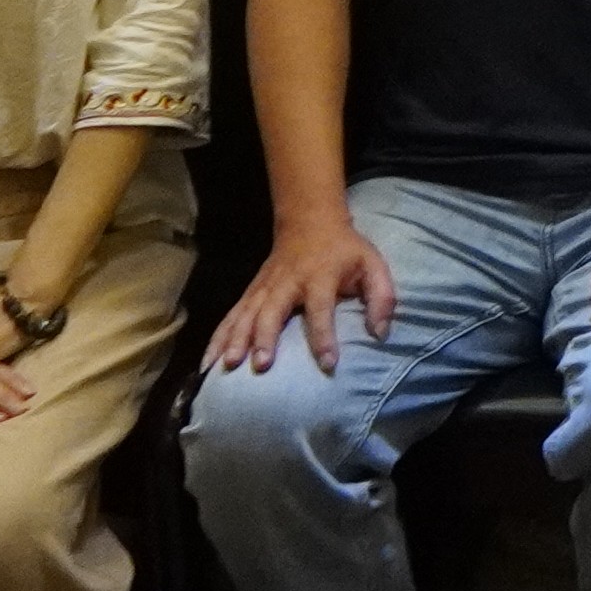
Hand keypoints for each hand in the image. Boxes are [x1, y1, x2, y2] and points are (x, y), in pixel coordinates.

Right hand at [208, 208, 397, 375]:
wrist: (310, 223)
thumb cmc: (345, 251)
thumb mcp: (373, 265)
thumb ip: (382, 298)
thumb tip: (381, 333)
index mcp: (320, 277)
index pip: (322, 309)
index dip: (325, 336)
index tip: (328, 364)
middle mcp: (287, 282)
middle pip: (273, 310)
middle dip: (266, 337)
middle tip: (261, 365)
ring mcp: (264, 287)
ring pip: (245, 314)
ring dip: (235, 340)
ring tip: (227, 367)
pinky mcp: (250, 293)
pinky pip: (230, 316)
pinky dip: (217, 338)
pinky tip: (208, 362)